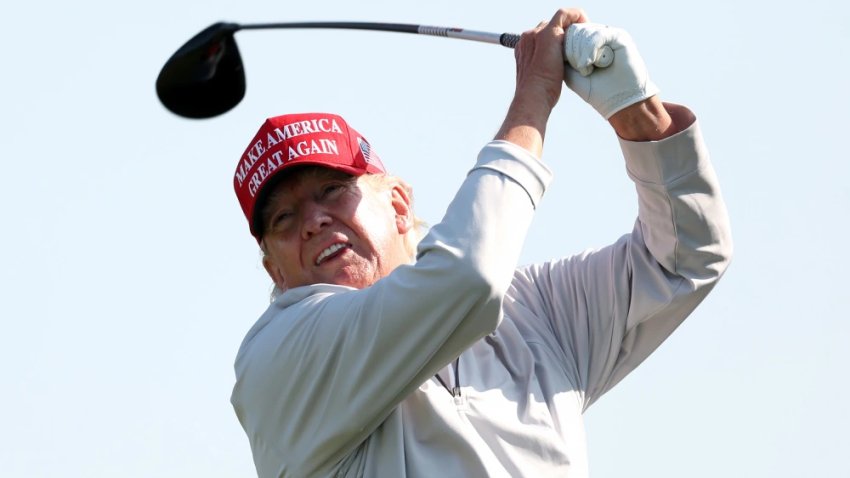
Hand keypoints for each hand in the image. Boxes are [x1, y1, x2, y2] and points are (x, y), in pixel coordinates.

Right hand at [495, 8, 587, 156]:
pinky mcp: (548, 33)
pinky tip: (585, 25)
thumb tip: (559, 70)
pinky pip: (564, 14)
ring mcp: (536, 34)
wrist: (533, 98)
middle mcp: (528, 38)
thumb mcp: (541, 79)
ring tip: (583, 41)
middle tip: (580, 45)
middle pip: (551, 27)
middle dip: (566, 33)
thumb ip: (547, 68)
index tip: (570, 51)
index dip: (559, 41)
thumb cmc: (539, 95)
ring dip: (572, 28)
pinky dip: (576, 15)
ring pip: (558, 22)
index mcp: (524, 49)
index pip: (542, 36)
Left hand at [563, 23, 659, 118]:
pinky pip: (599, 35)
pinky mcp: (620, 37)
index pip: (569, 33)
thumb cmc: (596, 90)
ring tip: (587, 69)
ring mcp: (609, 35)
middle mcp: (597, 37)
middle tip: (580, 68)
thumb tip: (557, 38)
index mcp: (586, 43)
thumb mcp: (571, 74)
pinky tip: (592, 63)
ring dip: (582, 52)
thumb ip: (563, 56)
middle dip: (573, 50)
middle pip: (576, 30)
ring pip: (586, 32)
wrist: (619, 101)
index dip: (565, 47)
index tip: (570, 66)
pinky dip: (591, 49)